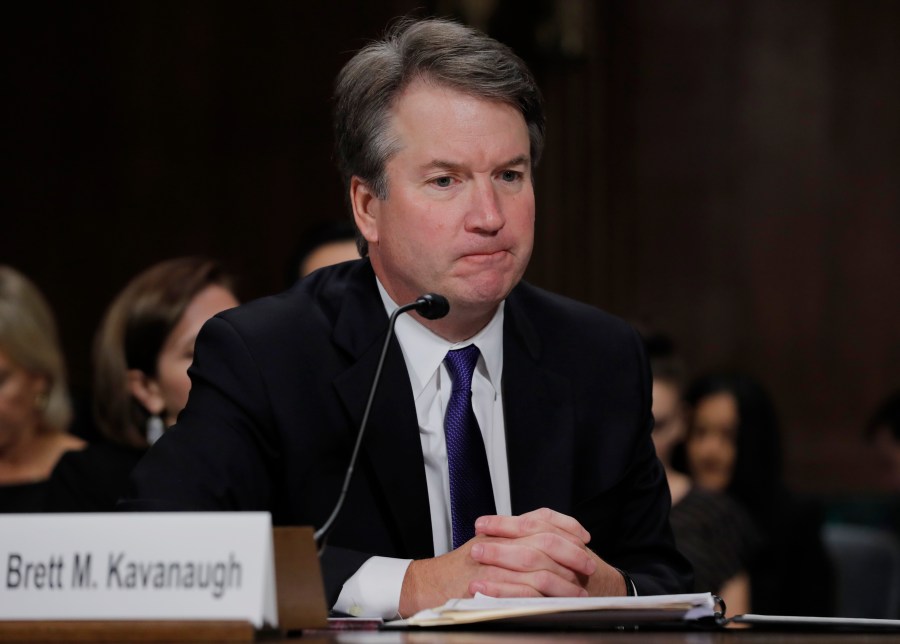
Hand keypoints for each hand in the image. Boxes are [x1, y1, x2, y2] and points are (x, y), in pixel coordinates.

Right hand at [398, 508, 625, 615]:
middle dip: (571, 553)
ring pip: (537, 565)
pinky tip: (557, 603)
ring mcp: (493, 564)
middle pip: (543, 540)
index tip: (583, 536)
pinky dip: (543, 596)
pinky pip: (522, 589)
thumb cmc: (459, 570)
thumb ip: (513, 538)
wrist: (428, 586)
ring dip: (562, 579)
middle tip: (588, 565)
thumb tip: (548, 538)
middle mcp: (498, 541)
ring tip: (578, 590)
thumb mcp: (487, 545)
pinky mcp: (489, 587)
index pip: (540, 518)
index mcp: (500, 530)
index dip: (565, 525)